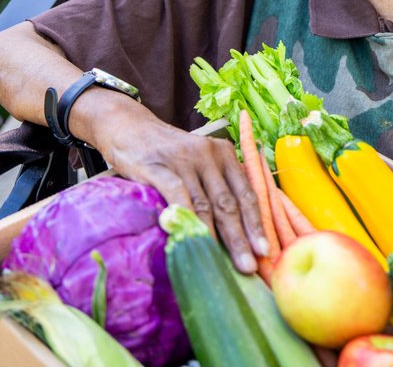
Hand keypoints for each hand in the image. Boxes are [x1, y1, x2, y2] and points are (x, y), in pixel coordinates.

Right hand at [77, 91, 269, 272]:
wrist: (128, 126)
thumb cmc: (167, 153)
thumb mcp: (198, 162)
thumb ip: (216, 186)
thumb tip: (236, 231)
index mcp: (225, 154)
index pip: (246, 192)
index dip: (256, 223)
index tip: (265, 250)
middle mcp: (209, 155)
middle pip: (229, 202)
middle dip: (241, 237)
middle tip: (250, 265)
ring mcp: (184, 160)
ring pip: (206, 204)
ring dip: (216, 237)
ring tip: (224, 263)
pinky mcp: (158, 167)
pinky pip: (178, 195)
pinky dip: (187, 218)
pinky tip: (193, 238)